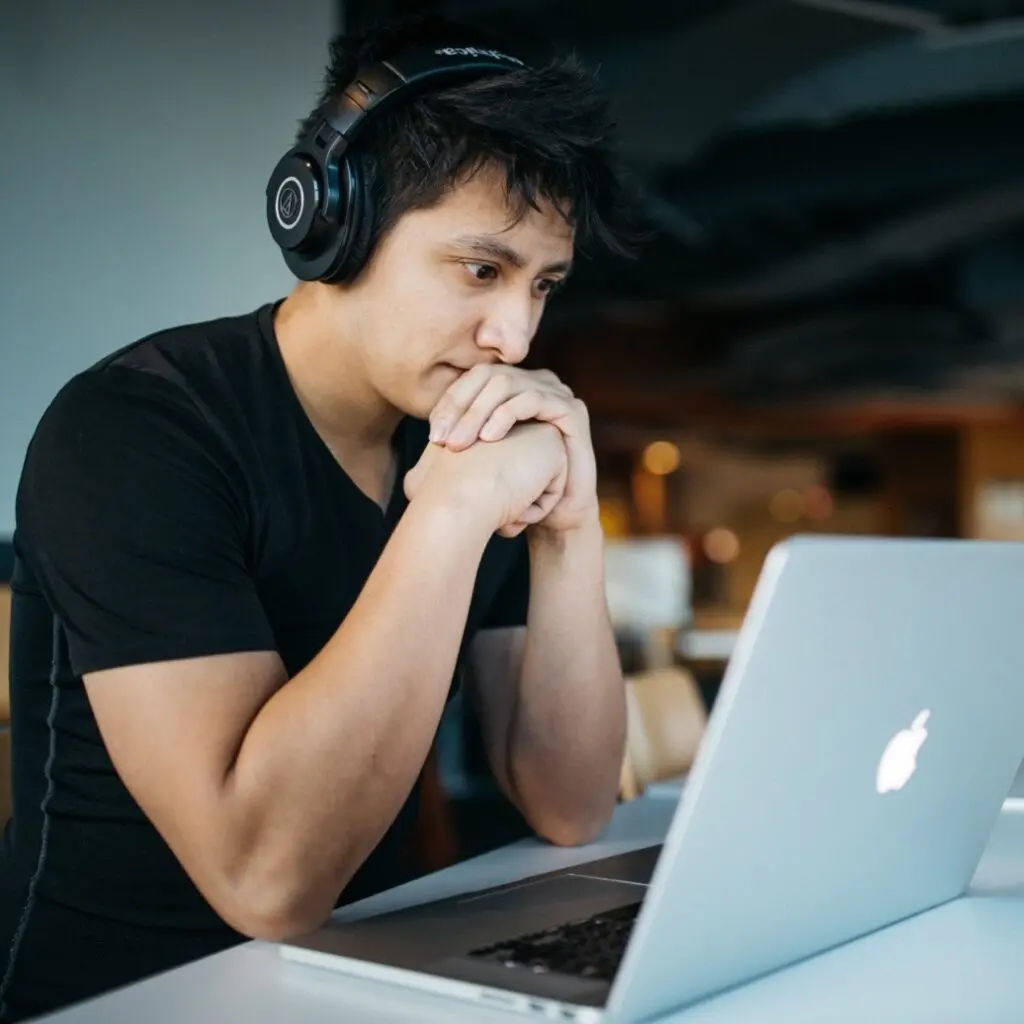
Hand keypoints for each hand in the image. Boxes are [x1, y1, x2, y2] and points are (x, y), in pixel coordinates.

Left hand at [429, 366, 597, 532]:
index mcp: (513, 388)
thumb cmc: (516, 490)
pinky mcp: (572, 409)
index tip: (432, 436)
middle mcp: (534, 383)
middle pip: (488, 376)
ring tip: (460, 443)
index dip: (449, 403)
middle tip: (442, 441)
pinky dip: (506, 415)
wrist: (555, 516)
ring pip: (507, 384)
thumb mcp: (480, 461)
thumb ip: (459, 441)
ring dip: (478, 413)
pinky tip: (489, 439)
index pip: (473, 380)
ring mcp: (556, 393)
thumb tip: (424, 440)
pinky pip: (533, 399)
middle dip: (460, 408)